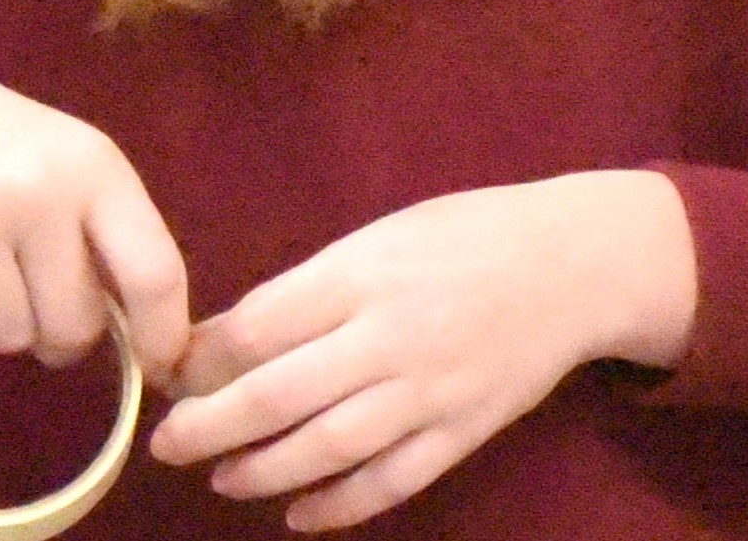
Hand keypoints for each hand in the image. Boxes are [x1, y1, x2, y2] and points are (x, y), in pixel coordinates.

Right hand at [0, 48, 190, 382]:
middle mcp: (42, 192)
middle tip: (40, 307)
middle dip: (62, 337)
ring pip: (13, 339)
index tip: (158, 368)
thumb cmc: (3, 147)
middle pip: (76, 324)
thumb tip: (145, 337)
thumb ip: (109, 236)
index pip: (155, 270)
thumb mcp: (73, 166)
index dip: (163, 333)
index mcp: (98, 169)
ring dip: (4, 331)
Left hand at [151, 172, 695, 531]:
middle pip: (275, 398)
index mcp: (365, 274)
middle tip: (170, 446)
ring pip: (325, 450)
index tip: (170, 377)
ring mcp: (431, 391)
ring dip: (260, 473)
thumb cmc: (471, 236)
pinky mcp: (464, 431)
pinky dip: (337, 506)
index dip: (198, 363)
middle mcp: (392, 337)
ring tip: (227, 477)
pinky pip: (389, 482)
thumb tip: (217, 341)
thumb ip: (307, 288)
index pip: (256, 330)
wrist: (578, 263)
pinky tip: (300, 512)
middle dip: (206, 429)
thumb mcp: (384, 236)